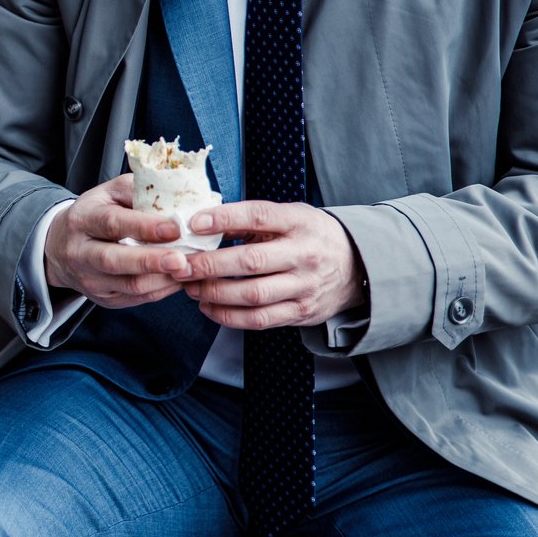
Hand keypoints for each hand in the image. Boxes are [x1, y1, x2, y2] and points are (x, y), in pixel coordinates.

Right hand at [43, 174, 196, 308]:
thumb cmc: (95, 214)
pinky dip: (162, 289)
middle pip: (115, 260)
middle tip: (181, 260)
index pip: (111, 223)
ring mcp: (90, 279)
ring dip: (163, 279)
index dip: (143, 227)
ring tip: (189, 269)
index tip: (174, 228)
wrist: (59, 247)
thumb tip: (176, 195)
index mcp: (82, 219)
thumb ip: (137, 191)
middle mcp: (80, 252)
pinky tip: (179, 278)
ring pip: (129, 285)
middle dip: (151, 261)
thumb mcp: (109, 193)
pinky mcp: (103, 298)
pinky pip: (137, 298)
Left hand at [178, 199, 366, 330]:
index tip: (193, 223)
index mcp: (299, 223)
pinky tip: (207, 307)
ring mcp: (305, 287)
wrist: (357, 266)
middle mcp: (305, 255)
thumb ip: (249, 221)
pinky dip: (228, 316)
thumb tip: (201, 222)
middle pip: (250, 262)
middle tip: (180, 265)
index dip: (224, 219)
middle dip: (208, 265)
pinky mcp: (302, 312)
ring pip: (252, 295)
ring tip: (189, 287)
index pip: (258, 216)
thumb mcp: (288, 217)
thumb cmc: (310, 236)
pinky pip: (260, 320)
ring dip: (214, 293)